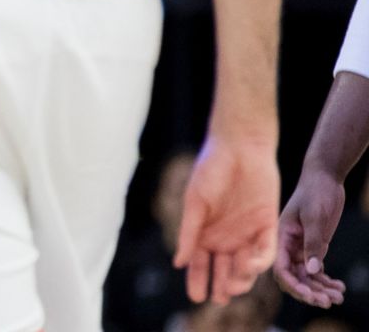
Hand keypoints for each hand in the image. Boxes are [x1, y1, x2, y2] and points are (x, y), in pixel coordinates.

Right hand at [173, 135, 278, 304]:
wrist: (240, 147)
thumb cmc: (210, 170)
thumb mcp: (195, 202)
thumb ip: (189, 232)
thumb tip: (179, 262)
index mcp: (204, 232)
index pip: (200, 263)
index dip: (197, 280)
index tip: (195, 296)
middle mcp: (226, 236)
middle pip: (223, 269)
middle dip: (221, 286)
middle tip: (218, 299)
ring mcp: (247, 232)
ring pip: (245, 266)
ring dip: (240, 279)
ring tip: (233, 286)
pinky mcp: (268, 225)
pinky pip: (265, 251)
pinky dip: (258, 262)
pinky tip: (248, 265)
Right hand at [276, 168, 347, 306]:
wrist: (324, 177)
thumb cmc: (315, 192)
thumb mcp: (315, 217)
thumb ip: (313, 244)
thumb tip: (313, 271)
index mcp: (280, 237)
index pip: (280, 268)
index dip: (292, 284)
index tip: (309, 295)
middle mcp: (288, 245)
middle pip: (293, 277)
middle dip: (308, 292)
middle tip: (328, 301)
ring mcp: (301, 247)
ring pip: (306, 276)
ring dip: (320, 289)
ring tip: (338, 296)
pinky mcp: (313, 246)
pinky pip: (316, 270)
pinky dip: (326, 281)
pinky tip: (339, 287)